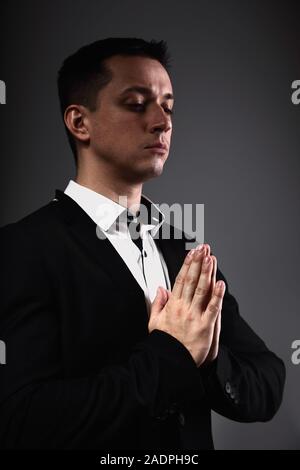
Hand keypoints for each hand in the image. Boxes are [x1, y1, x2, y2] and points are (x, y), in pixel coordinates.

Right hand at [149, 245, 225, 366]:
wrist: (171, 362)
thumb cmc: (165, 343)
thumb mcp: (154, 322)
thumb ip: (157, 304)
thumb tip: (160, 289)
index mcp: (173, 305)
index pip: (181, 280)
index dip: (187, 265)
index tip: (192, 253)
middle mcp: (184, 308)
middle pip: (192, 280)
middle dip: (198, 263)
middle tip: (203, 249)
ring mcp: (195, 316)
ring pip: (202, 290)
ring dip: (208, 273)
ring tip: (211, 259)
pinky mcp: (205, 327)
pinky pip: (213, 308)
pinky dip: (217, 296)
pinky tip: (221, 284)